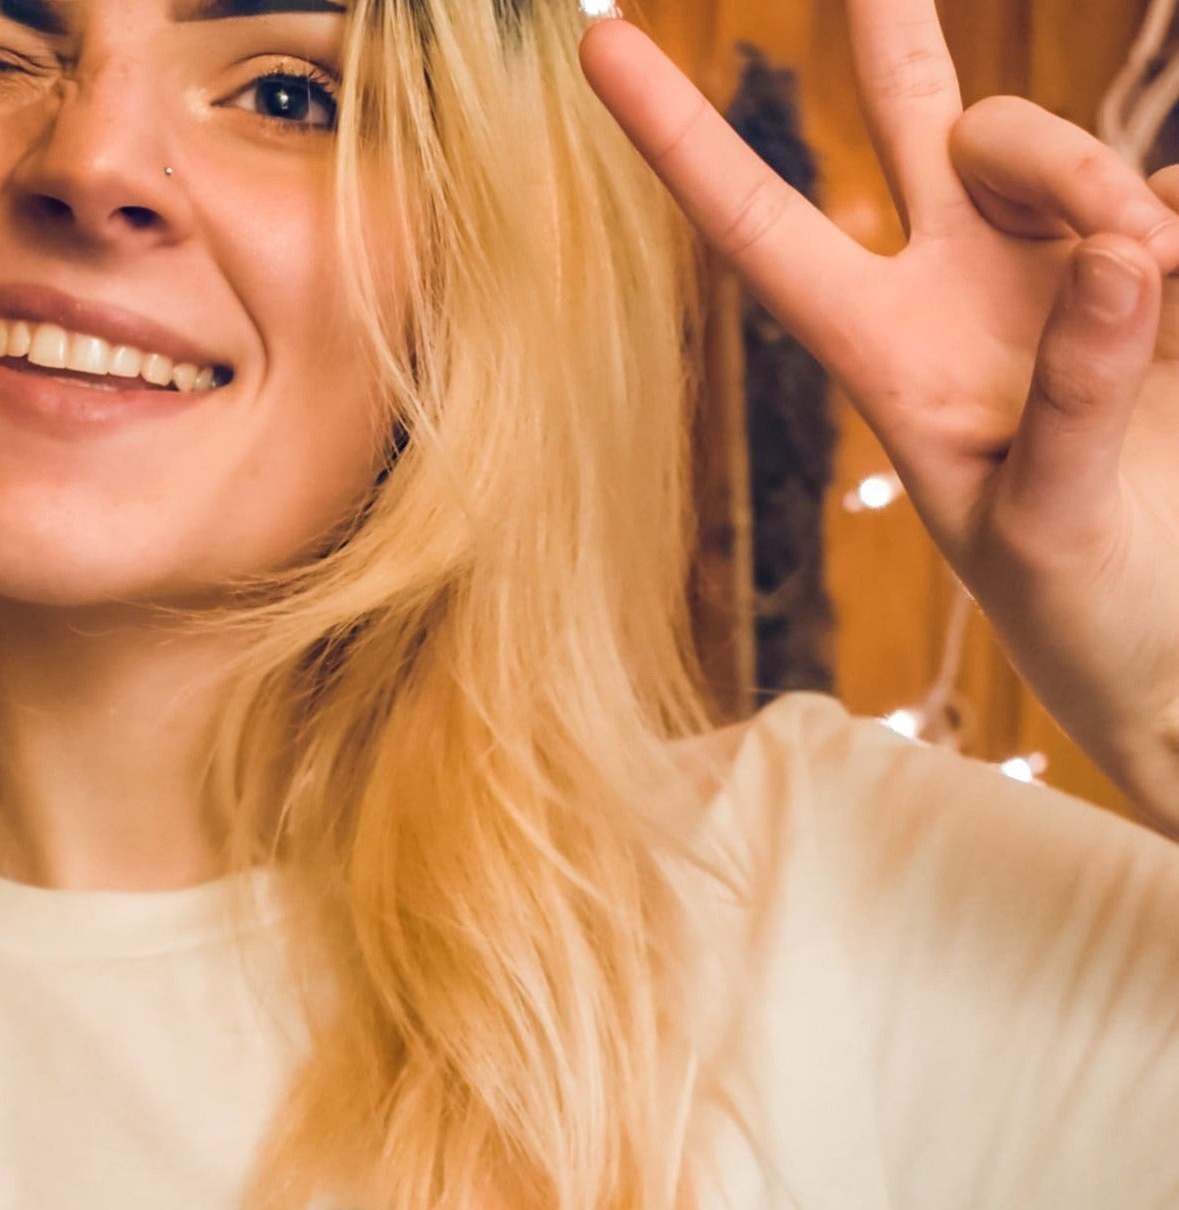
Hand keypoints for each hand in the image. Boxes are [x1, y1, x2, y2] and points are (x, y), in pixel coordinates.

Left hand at [581, 1, 1178, 832]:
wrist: (1172, 641)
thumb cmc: (1082, 608)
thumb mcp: (1048, 521)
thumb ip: (1073, 395)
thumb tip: (1120, 251)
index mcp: (884, 359)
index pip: (762, 232)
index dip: (682, 140)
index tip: (595, 42)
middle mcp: (958, 296)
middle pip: (920, 123)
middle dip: (899, 34)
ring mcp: (1059, 272)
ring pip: (1058, 146)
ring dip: (1098, 184)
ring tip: (1158, 281)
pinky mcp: (1152, 270)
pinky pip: (1168, 196)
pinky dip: (1174, 223)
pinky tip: (1177, 295)